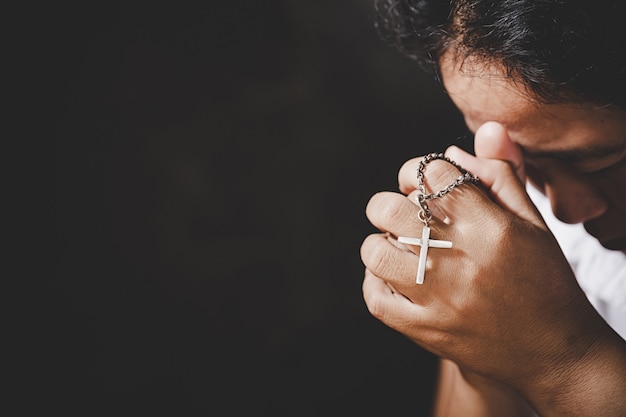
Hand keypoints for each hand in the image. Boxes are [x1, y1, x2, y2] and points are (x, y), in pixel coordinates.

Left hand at [360, 122, 611, 403]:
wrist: (553, 352)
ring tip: (397, 247)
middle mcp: (458, 258)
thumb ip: (499, 177)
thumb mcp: (534, 223)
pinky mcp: (423, 330)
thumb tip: (455, 148)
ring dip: (380, 243)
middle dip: (389, 202)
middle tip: (402, 213)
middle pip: (390, 207)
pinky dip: (374, 283)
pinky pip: (374, 298)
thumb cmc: (544, 281)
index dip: (421, 170)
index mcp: (487, 225)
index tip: (424, 184)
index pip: (430, 172)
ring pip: (375, 252)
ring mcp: (437, 298)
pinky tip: (391, 278)